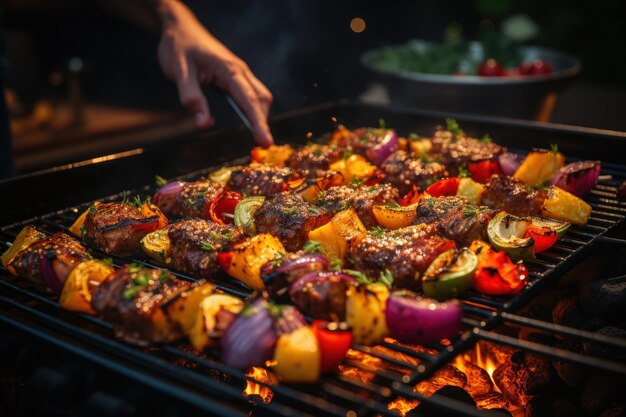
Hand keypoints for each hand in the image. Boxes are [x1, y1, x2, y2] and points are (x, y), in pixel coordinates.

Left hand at [156, 0, 273, 146]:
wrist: (180, 28)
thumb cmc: (179, 47)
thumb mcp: (179, 71)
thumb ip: (191, 97)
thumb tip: (204, 124)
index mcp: (229, 69)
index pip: (249, 99)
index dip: (258, 122)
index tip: (265, 141)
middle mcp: (240, 71)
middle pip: (262, 98)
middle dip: (264, 121)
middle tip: (262, 144)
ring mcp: (240, 73)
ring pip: (260, 96)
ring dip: (260, 115)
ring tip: (257, 135)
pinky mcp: (236, 76)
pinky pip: (251, 94)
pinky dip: (254, 109)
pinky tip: (249, 121)